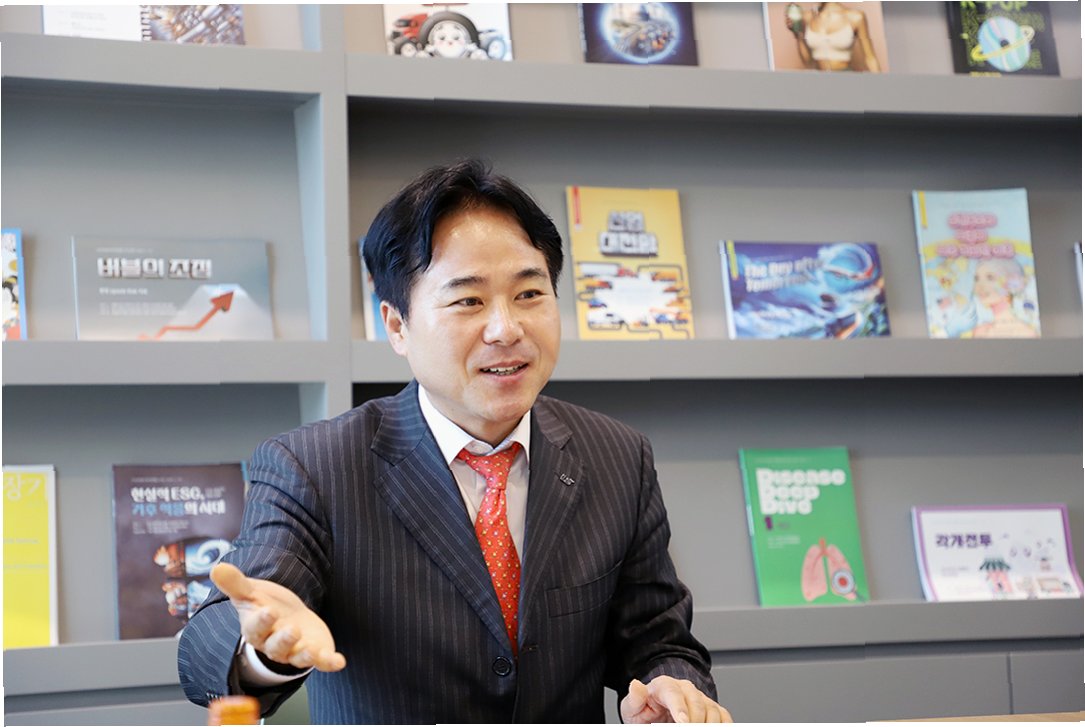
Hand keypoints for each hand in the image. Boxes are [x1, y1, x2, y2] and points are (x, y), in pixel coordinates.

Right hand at [210, 562, 345, 671]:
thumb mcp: (251, 593)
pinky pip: (322, 662)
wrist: (287, 619)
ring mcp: (295, 651)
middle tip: (292, 629)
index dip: (261, 622)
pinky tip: (338, 662)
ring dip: (305, 654)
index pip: (256, 629)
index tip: (268, 611)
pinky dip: (329, 662)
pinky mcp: (315, 653)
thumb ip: (236, 583)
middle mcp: (274, 645)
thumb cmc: (266, 606)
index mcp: (257, 630)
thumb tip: (216, 567)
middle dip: (284, 640)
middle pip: (277, 647)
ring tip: (312, 649)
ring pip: (298, 657)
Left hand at [620, 676, 731, 722]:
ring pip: (712, 711)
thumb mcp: (632, 707)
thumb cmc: (645, 710)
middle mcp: (685, 688)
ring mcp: (700, 698)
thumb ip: (634, 698)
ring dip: (708, 725)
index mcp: (664, 685)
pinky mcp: (712, 708)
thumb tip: (635, 685)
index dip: (680, 708)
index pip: (674, 693)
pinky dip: (723, 725)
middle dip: (695, 722)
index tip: (683, 723)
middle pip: (696, 703)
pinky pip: (723, 716)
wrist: (655, 711)